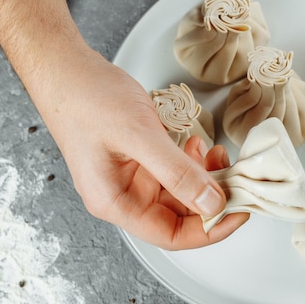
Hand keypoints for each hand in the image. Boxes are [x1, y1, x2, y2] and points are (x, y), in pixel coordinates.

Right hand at [34, 48, 248, 249]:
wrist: (66, 68)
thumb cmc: (87, 99)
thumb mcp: (139, 135)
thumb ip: (177, 172)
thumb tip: (212, 203)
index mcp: (116, 202)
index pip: (171, 235)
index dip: (210, 229)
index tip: (238, 210)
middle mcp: (123, 195)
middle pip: (178, 215)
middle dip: (210, 198)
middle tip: (237, 178)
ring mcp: (130, 176)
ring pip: (178, 191)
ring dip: (203, 177)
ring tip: (216, 154)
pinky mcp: (138, 157)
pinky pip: (172, 170)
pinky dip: (190, 161)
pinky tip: (197, 144)